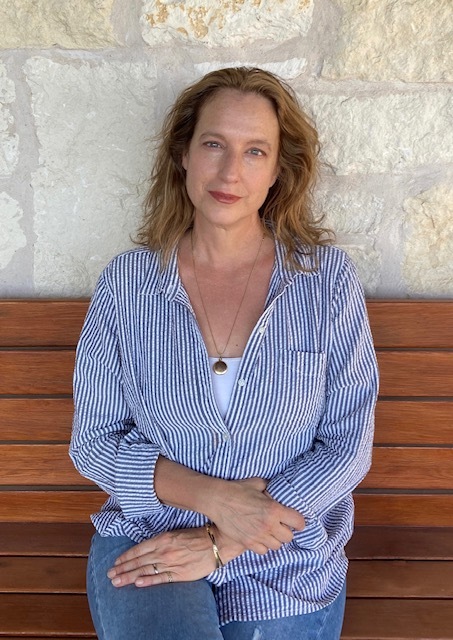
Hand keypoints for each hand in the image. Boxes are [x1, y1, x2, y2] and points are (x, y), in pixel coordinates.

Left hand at [107, 527, 243, 587]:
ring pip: (146, 570)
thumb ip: (161, 541)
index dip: (126, 557)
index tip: (115, 563)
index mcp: (162, 539)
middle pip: (139, 561)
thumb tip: (146, 548)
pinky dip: (148, 581)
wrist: (217, 543)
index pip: (139, 549)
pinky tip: (138, 583)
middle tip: (110, 575)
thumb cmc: (197, 535)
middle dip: (122, 568)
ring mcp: (171, 563)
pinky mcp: (180, 574)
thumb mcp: (176, 533)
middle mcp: (164, 551)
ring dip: (130, 576)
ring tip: (117, 582)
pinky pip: (161, 579)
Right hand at [208, 477, 304, 554]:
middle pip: (288, 537)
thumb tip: (277, 491)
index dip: (299, 521)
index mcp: (274, 509)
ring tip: (269, 531)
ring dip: (275, 539)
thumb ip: (271, 489)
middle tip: (280, 525)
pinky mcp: (248, 543)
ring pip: (276, 546)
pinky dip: (264, 545)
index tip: (296, 520)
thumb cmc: (238, 489)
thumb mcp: (258, 483)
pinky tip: (260, 536)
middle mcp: (268, 525)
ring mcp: (258, 536)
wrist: (218, 500)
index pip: (298, 522)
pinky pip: (263, 551)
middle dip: (286, 530)